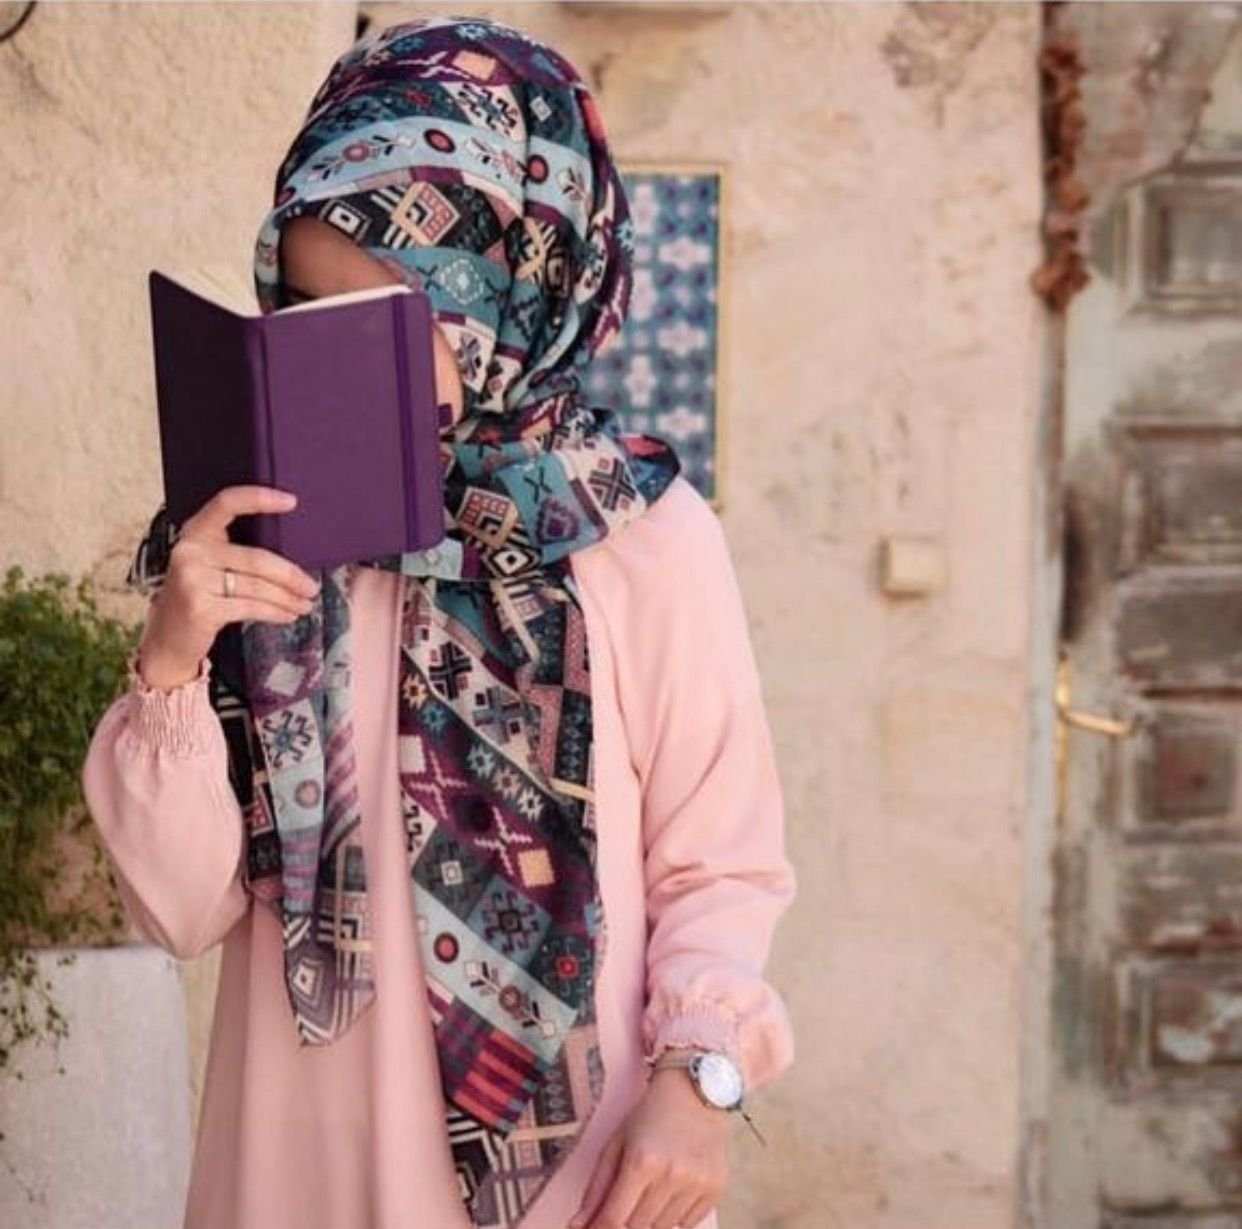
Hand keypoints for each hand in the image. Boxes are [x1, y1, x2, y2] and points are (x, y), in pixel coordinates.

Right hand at [137, 484, 321, 689]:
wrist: (169, 636)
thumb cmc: (200, 595)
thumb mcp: (210, 564)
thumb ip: (238, 551)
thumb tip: (294, 554)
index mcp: (195, 532)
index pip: (227, 503)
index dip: (259, 498)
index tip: (292, 501)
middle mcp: (190, 551)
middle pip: (257, 558)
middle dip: (291, 575)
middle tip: (312, 587)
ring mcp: (192, 580)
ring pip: (258, 587)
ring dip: (288, 598)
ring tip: (305, 604)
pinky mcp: (200, 608)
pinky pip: (251, 607)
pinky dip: (276, 612)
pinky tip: (288, 615)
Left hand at [568, 1066, 730, 1228]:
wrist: (695, 1091)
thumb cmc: (651, 1114)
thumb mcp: (616, 1142)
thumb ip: (596, 1188)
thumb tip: (577, 1225)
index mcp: (641, 1161)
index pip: (613, 1219)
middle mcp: (672, 1175)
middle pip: (637, 1228)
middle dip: (625, 1220)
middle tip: (627, 1197)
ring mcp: (697, 1184)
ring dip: (650, 1218)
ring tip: (653, 1186)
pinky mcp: (716, 1188)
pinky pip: (687, 1224)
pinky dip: (675, 1215)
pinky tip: (674, 1187)